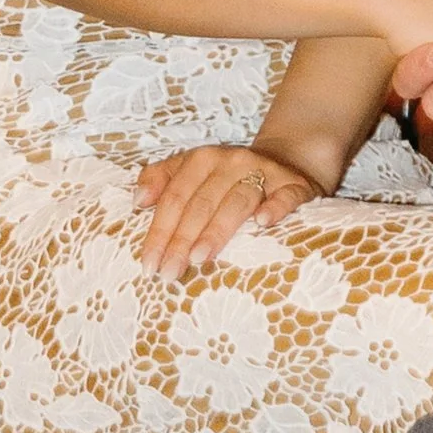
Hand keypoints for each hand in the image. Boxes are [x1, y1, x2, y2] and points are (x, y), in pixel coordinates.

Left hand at [136, 142, 324, 276]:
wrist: (284, 160)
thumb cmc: (227, 177)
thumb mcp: (191, 170)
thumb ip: (160, 179)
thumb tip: (138, 201)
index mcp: (203, 159)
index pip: (175, 197)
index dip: (159, 231)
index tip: (148, 264)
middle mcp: (232, 162)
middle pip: (201, 203)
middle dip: (181, 240)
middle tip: (169, 272)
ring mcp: (264, 172)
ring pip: (238, 201)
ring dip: (217, 229)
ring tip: (199, 258)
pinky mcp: (294, 185)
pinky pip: (285, 196)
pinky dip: (275, 207)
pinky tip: (263, 223)